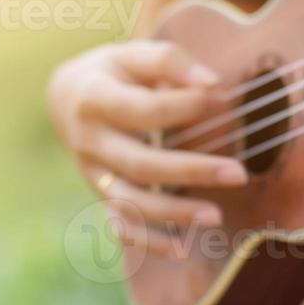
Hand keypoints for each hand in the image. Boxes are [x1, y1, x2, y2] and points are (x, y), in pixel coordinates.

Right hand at [48, 40, 247, 255]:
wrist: (65, 98)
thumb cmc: (113, 72)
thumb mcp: (132, 54)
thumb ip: (169, 62)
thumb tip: (212, 83)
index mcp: (95, 98)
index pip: (144, 110)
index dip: (185, 106)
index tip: (221, 99)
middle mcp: (89, 141)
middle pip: (140, 163)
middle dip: (191, 170)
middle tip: (238, 173)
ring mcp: (93, 173)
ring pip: (130, 202)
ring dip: (173, 213)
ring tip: (215, 216)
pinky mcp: (100, 195)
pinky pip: (121, 225)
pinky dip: (148, 242)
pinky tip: (181, 250)